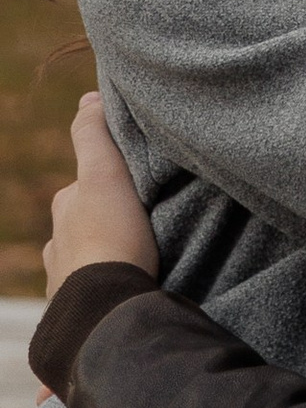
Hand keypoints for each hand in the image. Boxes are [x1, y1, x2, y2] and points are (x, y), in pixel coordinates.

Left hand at [41, 94, 157, 299]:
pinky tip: (124, 287)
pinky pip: (94, 290)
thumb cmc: (110, 237)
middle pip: (87, 220)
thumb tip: (87, 97)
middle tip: (146, 219)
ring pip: (88, 257)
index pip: (87, 181)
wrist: (106, 310)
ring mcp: (65, 280)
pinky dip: (106, 285)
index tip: (138, 182)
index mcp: (64, 209)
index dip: (112, 177)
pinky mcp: (77, 311)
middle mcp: (58, 244)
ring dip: (107, 255)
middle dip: (110, 218)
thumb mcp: (104, 173)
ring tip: (139, 257)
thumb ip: (93, 134)